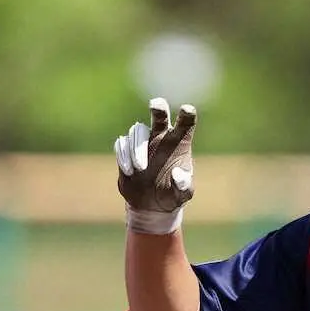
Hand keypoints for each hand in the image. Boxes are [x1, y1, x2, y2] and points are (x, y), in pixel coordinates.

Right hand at [114, 97, 197, 232]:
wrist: (151, 204)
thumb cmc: (172, 195)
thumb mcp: (183, 194)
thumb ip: (184, 186)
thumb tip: (178, 174)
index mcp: (180, 143)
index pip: (186, 123)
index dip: (187, 115)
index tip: (187, 109)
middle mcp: (162, 137)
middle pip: (160, 116)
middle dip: (158, 108)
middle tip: (156, 105)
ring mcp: (143, 141)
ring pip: (137, 130)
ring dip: (137, 148)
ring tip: (141, 169)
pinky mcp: (126, 149)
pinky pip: (122, 143)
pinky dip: (124, 156)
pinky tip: (130, 172)